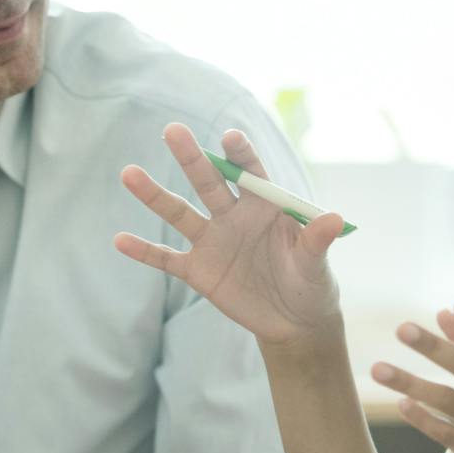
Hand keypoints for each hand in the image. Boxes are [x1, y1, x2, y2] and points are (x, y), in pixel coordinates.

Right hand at [113, 124, 343, 346]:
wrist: (293, 321)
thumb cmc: (310, 283)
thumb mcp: (317, 265)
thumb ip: (318, 241)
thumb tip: (334, 218)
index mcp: (265, 207)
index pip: (251, 173)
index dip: (241, 155)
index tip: (230, 137)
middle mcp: (234, 216)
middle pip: (209, 183)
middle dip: (191, 158)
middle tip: (172, 130)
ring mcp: (212, 241)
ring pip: (179, 214)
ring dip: (154, 195)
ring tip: (129, 174)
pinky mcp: (198, 270)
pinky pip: (166, 259)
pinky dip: (144, 252)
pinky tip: (119, 241)